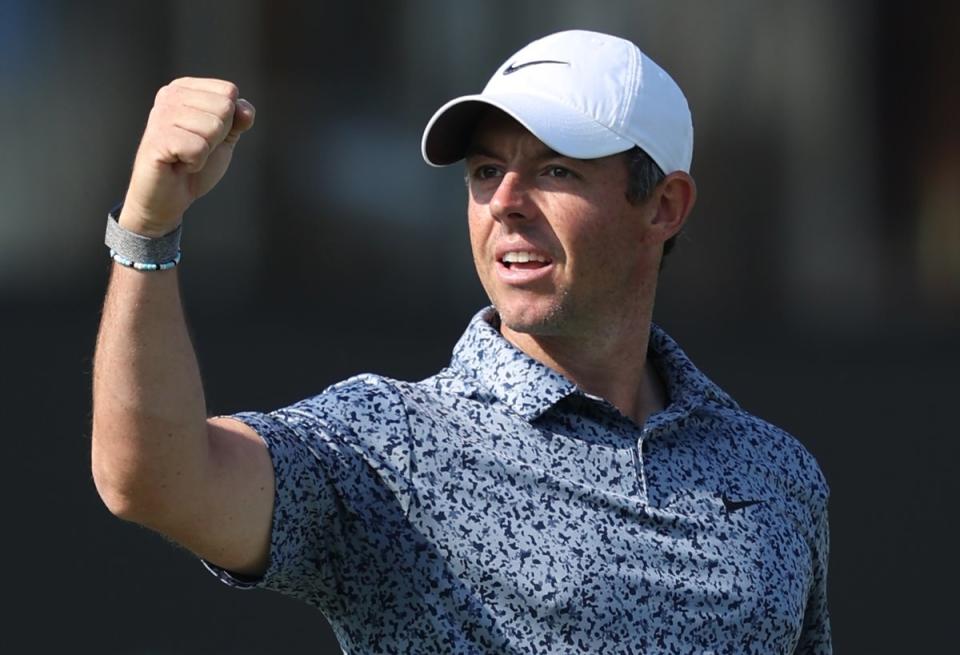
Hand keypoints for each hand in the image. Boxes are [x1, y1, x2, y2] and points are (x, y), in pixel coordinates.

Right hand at [119, 78, 255, 236]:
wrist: (170, 196)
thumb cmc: (195, 163)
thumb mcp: (225, 137)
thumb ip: (239, 119)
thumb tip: (244, 110)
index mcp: (185, 88)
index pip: (229, 92)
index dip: (228, 122)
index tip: (205, 135)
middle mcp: (169, 95)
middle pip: (224, 108)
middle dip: (218, 137)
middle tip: (196, 148)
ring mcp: (160, 115)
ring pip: (214, 127)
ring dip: (206, 151)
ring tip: (186, 156)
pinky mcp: (157, 139)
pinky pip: (198, 148)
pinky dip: (195, 163)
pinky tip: (179, 163)